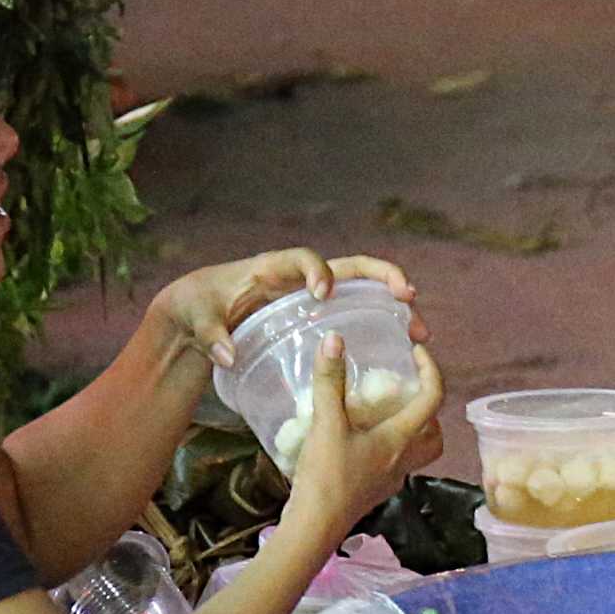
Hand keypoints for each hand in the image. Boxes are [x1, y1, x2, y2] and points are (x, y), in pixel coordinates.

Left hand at [150, 248, 417, 364]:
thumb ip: (210, 335)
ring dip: (394, 308)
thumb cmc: (196, 307)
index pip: (302, 258)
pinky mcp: (318, 317)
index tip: (323, 292)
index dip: (316, 270)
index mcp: (271, 268)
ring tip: (419, 332)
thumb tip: (227, 355)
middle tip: (409, 297)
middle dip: (383, 278)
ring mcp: (313, 296)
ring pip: (363, 292)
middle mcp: (300, 277)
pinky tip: (401, 351)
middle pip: (352, 268)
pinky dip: (380, 329)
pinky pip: (356, 316)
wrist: (197, 313)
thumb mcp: (195, 318)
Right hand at [280, 333, 445, 543]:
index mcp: (400, 439)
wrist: (314, 526)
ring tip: (384, 412)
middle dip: (429, 410)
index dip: (431, 370)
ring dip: (411, 430)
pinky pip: (394, 464)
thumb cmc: (326, 476)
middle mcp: (403, 461)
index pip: (432, 398)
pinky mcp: (374, 491)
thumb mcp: (326, 423)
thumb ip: (330, 381)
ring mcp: (390, 480)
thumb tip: (333, 340)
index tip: (416, 352)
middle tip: (407, 390)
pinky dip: (387, 447)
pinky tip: (360, 438)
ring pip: (417, 452)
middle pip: (435, 434)